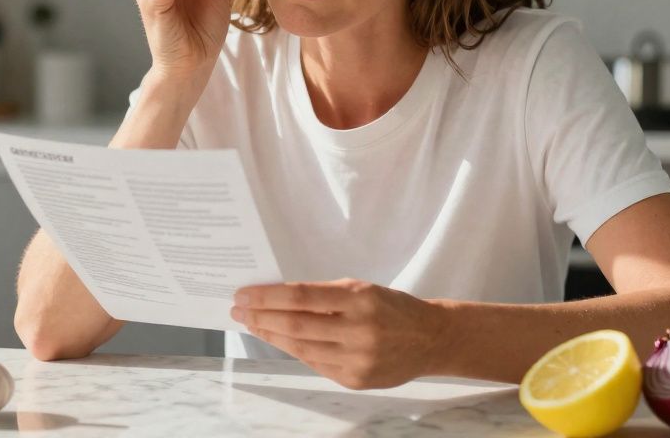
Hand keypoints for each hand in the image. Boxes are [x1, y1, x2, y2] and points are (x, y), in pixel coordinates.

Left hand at [231, 278, 447, 389]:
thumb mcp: (361, 289)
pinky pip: (315, 363)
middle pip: (296, 325)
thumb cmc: (390, 307)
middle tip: (238, 310)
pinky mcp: (356, 379)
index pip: (302, 296)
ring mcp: (358, 359)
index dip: (268, 297)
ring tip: (253, 325)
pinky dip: (294, 351)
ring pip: (301, 348)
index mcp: (360, 298)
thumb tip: (276, 299)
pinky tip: (279, 341)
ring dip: (271, 336)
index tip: (243, 295)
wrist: (431, 339)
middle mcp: (359, 330)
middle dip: (261, 317)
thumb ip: (324, 295)